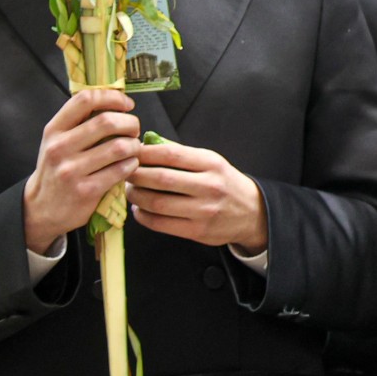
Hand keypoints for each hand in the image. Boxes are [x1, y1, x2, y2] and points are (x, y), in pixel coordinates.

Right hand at [24, 89, 139, 254]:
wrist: (42, 208)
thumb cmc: (58, 168)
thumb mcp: (58, 141)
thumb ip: (80, 121)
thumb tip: (116, 97)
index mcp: (54, 130)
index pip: (85, 99)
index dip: (112, 97)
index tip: (126, 104)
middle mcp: (59, 148)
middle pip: (107, 121)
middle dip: (130, 123)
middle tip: (134, 130)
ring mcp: (71, 170)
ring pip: (119, 146)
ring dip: (134, 145)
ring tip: (133, 148)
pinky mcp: (86, 190)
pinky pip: (121, 170)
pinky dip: (132, 164)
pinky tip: (129, 165)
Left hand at [129, 136, 268, 252]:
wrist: (251, 212)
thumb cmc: (225, 183)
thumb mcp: (211, 162)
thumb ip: (182, 154)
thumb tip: (147, 144)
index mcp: (211, 164)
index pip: (171, 154)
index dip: (145, 153)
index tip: (132, 153)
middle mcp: (209, 186)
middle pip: (160, 179)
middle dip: (136, 175)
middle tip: (125, 173)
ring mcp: (203, 210)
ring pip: (157, 203)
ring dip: (136, 196)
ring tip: (131, 191)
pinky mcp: (197, 231)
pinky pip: (160, 224)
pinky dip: (143, 216)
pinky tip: (139, 209)